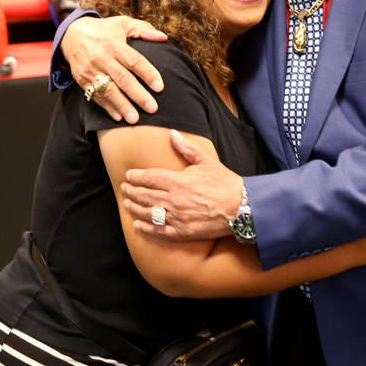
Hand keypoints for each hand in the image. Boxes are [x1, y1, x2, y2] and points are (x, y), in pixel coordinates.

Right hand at [62, 15, 166, 122]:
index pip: (134, 61)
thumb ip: (143, 29)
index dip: (148, 73)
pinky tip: (118, 116)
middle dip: (138, 95)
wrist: (71, 34)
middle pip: (123, 78)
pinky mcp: (82, 79)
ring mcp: (91, 70)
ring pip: (108, 90)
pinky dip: (106, 107)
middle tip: (152, 108)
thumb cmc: (104, 30)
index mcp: (115, 44)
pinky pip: (95, 95)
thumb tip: (163, 38)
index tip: (160, 87)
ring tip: (135, 119)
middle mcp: (103, 58)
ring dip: (122, 105)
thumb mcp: (123, 23)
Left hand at [120, 130, 242, 240]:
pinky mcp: (183, 232)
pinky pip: (160, 231)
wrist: (242, 208)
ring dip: (134, 208)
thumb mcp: (206, 161)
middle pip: (145, 195)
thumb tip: (172, 134)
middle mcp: (174, 200)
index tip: (128, 175)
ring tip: (126, 204)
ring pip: (149, 213)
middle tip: (123, 188)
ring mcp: (178, 218)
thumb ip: (186, 148)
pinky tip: (138, 225)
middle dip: (131, 191)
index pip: (149, 178)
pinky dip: (146, 228)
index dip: (136, 177)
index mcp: (178, 181)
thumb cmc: (225, 183)